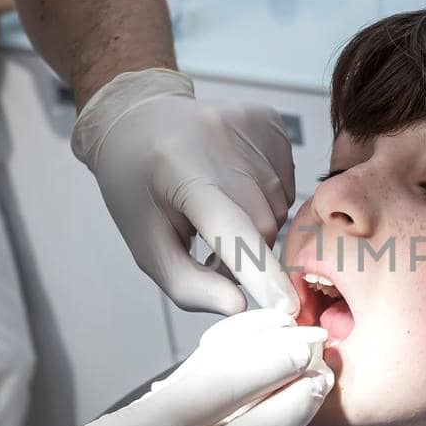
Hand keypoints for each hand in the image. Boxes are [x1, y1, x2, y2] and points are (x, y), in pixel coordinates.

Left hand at [71, 69, 299, 315]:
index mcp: (179, 169)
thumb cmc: (138, 189)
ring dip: (256, 226)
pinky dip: (266, 196)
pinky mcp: (270, 118)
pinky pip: (287, 181)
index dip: (256, 269)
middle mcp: (218, 139)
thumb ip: (188, 285)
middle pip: (261, 225)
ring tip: (220, 211)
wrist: (138, 120)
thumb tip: (239, 307)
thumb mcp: (147, 246)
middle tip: (212, 251)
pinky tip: (235, 183)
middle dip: (247, 253)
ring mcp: (249, 124)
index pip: (228, 226)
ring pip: (279, 207)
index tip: (284, 308)